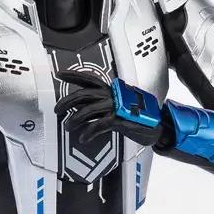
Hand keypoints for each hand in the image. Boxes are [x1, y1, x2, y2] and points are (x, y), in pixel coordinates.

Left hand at [54, 73, 170, 147]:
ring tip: (68, 127)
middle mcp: (112, 95)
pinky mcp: (120, 120)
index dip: (74, 75)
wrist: (156, 127)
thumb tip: (82, 111)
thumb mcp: (117, 108)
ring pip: (88, 110)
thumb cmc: (138, 118)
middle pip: (84, 94)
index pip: (90, 79)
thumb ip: (101, 106)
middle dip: (67, 101)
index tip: (60, 75)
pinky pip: (98, 125)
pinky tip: (84, 138)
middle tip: (57, 110)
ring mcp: (116, 107)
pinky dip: (88, 132)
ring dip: (74, 119)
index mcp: (111, 91)